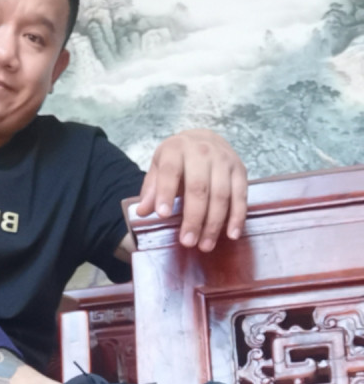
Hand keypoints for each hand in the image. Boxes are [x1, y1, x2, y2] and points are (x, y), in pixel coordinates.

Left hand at [136, 129, 246, 251]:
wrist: (204, 138)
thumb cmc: (177, 159)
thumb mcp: (158, 167)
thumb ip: (151, 189)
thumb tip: (142, 212)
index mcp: (176, 149)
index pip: (170, 172)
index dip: (166, 193)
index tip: (163, 215)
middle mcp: (202, 152)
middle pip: (199, 188)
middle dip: (194, 218)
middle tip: (187, 242)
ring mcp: (224, 161)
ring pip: (221, 195)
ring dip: (214, 223)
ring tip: (205, 245)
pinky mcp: (240, 170)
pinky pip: (241, 196)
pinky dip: (237, 217)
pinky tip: (232, 234)